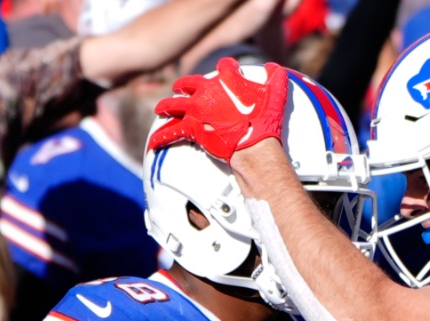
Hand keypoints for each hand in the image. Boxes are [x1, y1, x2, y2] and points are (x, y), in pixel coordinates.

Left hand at [148, 58, 288, 161]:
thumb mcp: (276, 93)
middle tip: (179, 87)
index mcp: (227, 80)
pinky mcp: (191, 129)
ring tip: (160, 109)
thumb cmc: (265, 120)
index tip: (226, 69)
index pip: (225, 67)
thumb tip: (274, 67)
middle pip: (189, 83)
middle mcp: (207, 91)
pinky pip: (171, 132)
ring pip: (174, 105)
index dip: (227, 68)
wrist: (253, 144)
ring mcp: (196, 110)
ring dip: (166, 106)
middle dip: (183, 85)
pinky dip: (161, 137)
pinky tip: (152, 142)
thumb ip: (275, 77)